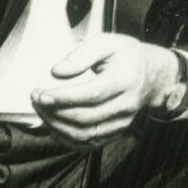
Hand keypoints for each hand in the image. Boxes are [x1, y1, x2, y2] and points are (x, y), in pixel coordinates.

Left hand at [32, 34, 179, 144]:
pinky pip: (89, 144)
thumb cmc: (126, 56)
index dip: (63, 97)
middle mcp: (125, 105)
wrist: (151, 76)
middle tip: (36, 99)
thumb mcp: (107, 42)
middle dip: (55, 112)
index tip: (41, 94)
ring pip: (85, 134)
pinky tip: (54, 125)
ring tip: (42, 111)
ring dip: (58, 126)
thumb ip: (81, 55)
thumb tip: (57, 72)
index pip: (91, 94)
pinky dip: (67, 139)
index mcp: (124, 80)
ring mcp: (122, 123)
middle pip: (85, 118)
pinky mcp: (116, 133)